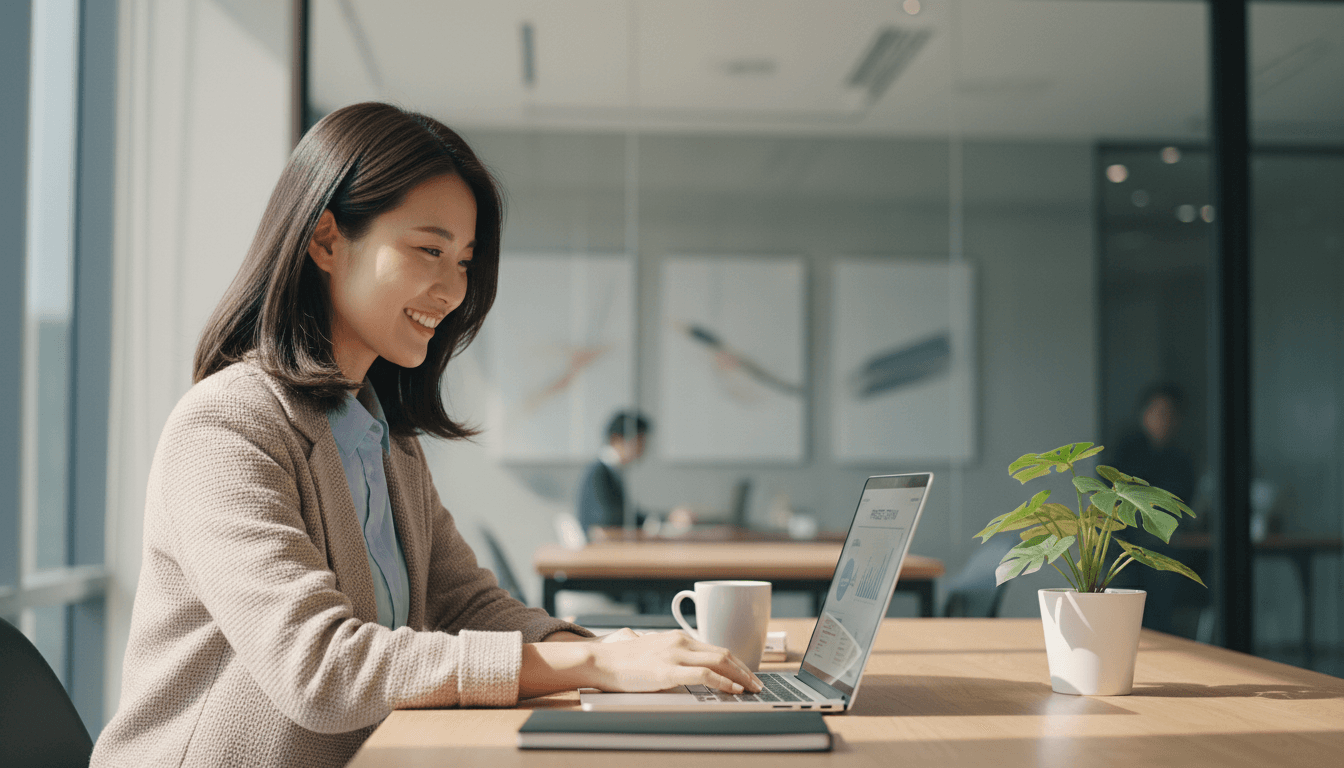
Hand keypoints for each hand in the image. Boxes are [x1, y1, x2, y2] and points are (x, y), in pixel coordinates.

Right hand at [518, 630, 762, 698]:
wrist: (599, 660)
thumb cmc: (621, 660)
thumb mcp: (652, 652)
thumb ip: (670, 656)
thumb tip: (682, 668)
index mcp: (678, 638)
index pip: (716, 648)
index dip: (736, 663)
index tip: (748, 675)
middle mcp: (680, 641)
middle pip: (724, 653)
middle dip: (745, 670)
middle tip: (757, 683)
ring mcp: (674, 654)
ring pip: (719, 661)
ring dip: (740, 676)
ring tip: (751, 689)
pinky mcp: (667, 670)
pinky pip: (704, 674)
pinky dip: (723, 682)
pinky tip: (733, 690)